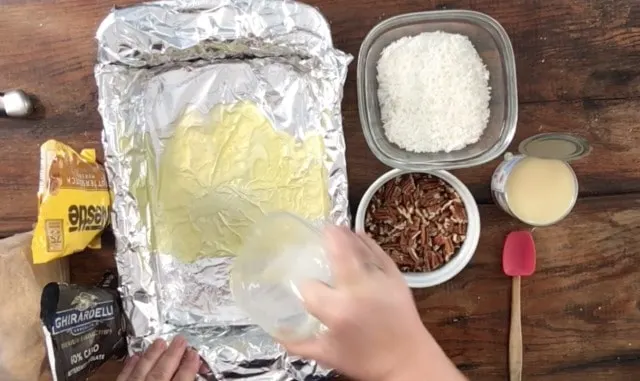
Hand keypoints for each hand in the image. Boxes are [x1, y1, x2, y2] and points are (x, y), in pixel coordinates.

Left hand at [116, 337, 200, 380]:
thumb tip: (194, 376)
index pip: (181, 380)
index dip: (189, 367)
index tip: (195, 354)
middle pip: (162, 372)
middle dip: (172, 355)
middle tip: (180, 339)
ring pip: (142, 371)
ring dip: (151, 355)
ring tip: (160, 341)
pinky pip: (122, 378)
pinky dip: (128, 367)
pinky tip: (133, 357)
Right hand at [279, 226, 466, 380]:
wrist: (408, 362)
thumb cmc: (366, 360)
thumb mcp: (327, 356)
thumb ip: (297, 343)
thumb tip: (274, 331)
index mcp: (337, 311)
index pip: (310, 287)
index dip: (303, 285)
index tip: (304, 286)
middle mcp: (358, 290)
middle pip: (339, 252)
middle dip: (328, 238)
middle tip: (318, 229)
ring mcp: (379, 280)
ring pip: (360, 248)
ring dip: (346, 235)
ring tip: (334, 227)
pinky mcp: (396, 277)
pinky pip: (379, 252)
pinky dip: (367, 241)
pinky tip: (358, 235)